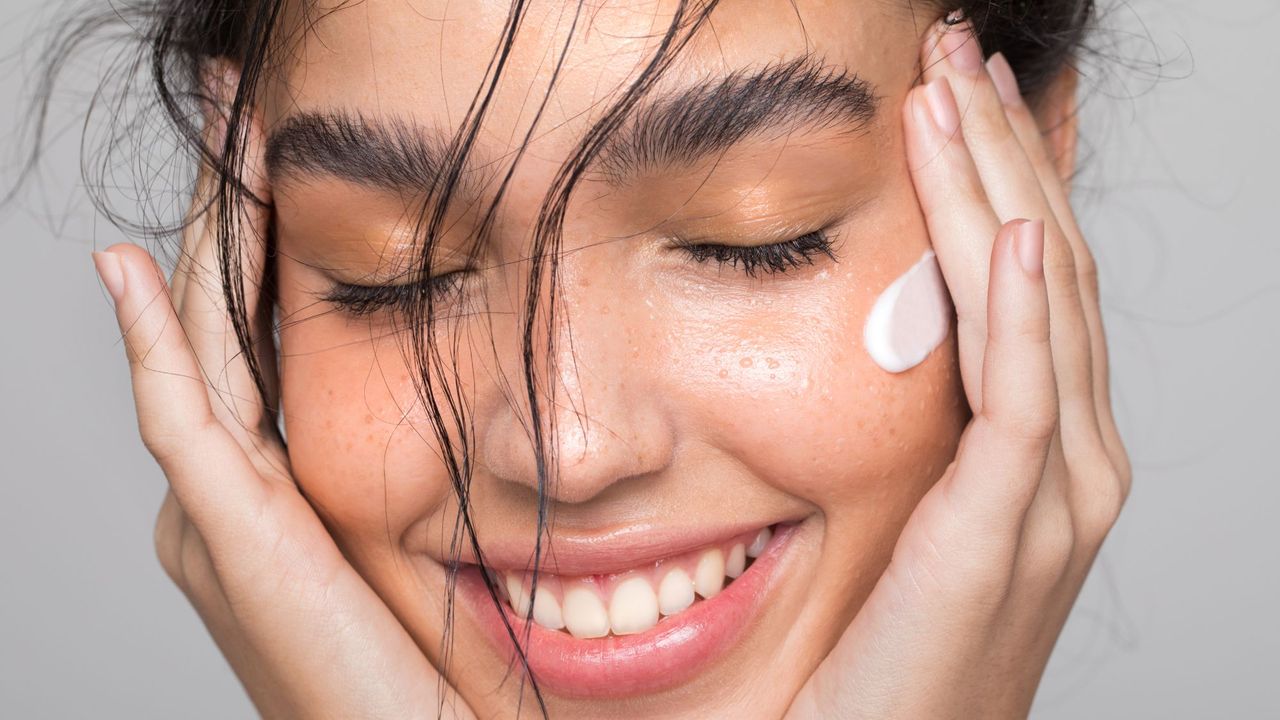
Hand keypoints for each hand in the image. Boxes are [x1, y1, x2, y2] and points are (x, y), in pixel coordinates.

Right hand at [90, 79, 471, 719]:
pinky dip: (154, 340)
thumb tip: (449, 414)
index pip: (257, 342)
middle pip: (220, 326)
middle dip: (231, 215)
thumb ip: (399, 479)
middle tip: (241, 115)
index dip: (263, 247)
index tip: (282, 161)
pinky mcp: (227, 535)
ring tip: (222, 140)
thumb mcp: (409, 549)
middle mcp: (225, 495)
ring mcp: (214, 514)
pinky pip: (182, 416)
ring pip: (199, 346)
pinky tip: (136, 270)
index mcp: (268, 493)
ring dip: (208, 240)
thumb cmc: (418, 667)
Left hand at [787, 18, 1130, 718]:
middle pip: (1043, 267)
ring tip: (956, 90)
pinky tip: (1001, 230)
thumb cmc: (891, 643)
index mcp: (1047, 446)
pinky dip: (1017, 311)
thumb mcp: (914, 504)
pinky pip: (1022, 402)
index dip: (998, 173)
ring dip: (993, 190)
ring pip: (1035, 308)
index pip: (1031, 277)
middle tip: (955, 51)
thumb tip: (896, 323)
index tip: (955, 90)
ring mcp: (1052, 498)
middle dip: (999, 151)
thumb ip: (928, 417)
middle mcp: (1072, 459)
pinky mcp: (1002, 535)